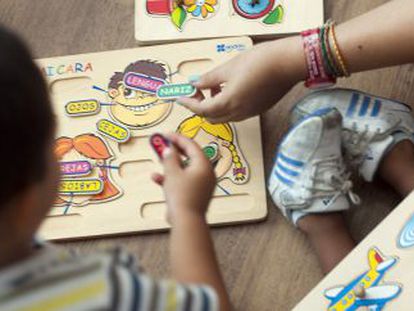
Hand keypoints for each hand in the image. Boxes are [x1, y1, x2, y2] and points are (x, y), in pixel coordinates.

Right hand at [152, 133, 215, 223]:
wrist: (186, 221)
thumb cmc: (182, 196)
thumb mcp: (172, 172)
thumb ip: (170, 158)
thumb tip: (170, 150)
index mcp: (204, 165)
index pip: (191, 145)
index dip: (178, 138)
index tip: (166, 134)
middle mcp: (206, 173)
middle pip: (189, 156)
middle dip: (174, 151)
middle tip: (162, 145)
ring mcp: (201, 184)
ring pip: (185, 169)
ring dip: (171, 164)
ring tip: (159, 160)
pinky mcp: (195, 194)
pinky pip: (183, 181)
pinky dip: (172, 178)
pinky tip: (157, 178)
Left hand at [178, 36, 305, 122]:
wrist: (288, 63)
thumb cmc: (259, 61)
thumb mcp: (228, 68)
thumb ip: (208, 79)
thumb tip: (194, 83)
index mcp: (228, 102)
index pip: (201, 110)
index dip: (188, 104)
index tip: (180, 97)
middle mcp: (238, 112)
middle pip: (211, 117)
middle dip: (200, 107)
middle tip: (196, 91)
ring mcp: (249, 113)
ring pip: (224, 117)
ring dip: (213, 107)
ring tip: (212, 88)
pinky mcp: (258, 110)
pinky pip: (236, 113)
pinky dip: (226, 106)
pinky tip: (228, 90)